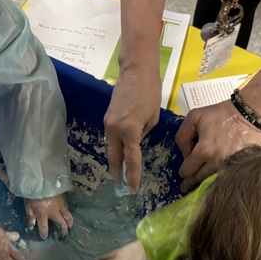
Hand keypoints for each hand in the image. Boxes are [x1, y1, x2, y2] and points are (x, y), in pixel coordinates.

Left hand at [25, 194, 72, 239]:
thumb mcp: (28, 205)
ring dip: (69, 223)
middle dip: (63, 232)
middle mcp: (54, 212)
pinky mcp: (64, 199)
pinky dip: (68, 213)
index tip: (44, 237)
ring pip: (68, 217)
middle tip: (63, 235)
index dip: (44, 234)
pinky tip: (67, 214)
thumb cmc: (32, 193)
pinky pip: (68, 208)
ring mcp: (60, 206)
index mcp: (43, 214)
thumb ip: (30, 217)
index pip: (44, 228)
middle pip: (61, 225)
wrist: (41, 180)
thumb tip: (31, 227)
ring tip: (70, 227)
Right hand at [104, 66, 161, 191]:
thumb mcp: (153, 118)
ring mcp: (108, 124)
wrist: (135, 71)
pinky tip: (119, 152)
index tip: (132, 188)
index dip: (132, 175)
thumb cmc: (150, 92)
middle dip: (116, 171)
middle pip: (113, 157)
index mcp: (129, 131)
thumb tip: (135, 141)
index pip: (130, 159)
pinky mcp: (107, 118)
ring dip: (114, 159)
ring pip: (110, 148)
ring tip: (119, 171)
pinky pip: (110, 137)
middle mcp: (114, 130)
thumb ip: (143, 134)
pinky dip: (114, 147)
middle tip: (120, 183)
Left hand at [176, 101, 260, 191]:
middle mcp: (217, 162)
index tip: (184, 170)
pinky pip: (226, 178)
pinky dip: (219, 179)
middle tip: (185, 187)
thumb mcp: (194, 117)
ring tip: (198, 186)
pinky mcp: (241, 167)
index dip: (183, 171)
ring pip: (211, 182)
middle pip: (198, 180)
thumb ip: (183, 136)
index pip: (187, 170)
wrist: (251, 114)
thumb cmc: (221, 113)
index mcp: (204, 150)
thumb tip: (185, 154)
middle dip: (190, 182)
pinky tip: (216, 180)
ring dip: (204, 182)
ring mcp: (230, 167)